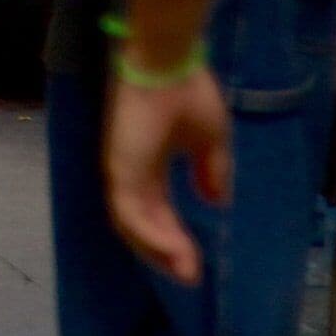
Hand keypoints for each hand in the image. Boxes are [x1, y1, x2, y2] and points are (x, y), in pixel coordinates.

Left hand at [106, 63, 229, 285]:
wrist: (169, 61)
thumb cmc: (188, 91)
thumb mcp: (211, 139)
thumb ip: (212, 171)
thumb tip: (217, 202)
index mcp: (150, 163)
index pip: (157, 211)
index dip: (174, 237)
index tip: (195, 262)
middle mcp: (132, 171)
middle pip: (143, 224)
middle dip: (166, 251)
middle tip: (189, 274)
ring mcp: (122, 170)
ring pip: (132, 225)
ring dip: (159, 250)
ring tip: (185, 269)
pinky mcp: (118, 167)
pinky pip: (129, 213)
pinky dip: (150, 235)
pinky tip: (174, 250)